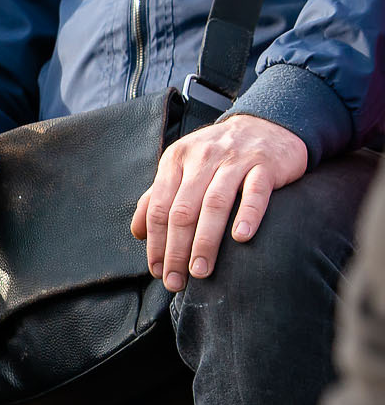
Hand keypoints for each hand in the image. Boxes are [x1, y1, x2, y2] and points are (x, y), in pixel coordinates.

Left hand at [131, 113, 307, 290]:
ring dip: (205, 241)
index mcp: (175, 161)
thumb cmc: (218, 155)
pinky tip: (242, 237)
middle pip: (183, 210)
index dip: (156, 242)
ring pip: (214, 204)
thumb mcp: (183, 167)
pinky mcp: (265, 164)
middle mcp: (202, 159)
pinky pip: (255, 191)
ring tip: (201, 271)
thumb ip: (158, 197)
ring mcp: (234, 160)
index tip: (157, 270)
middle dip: (176, 250)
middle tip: (176, 281)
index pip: (159, 208)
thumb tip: (137, 233)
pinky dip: (248, 214)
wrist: (267, 124)